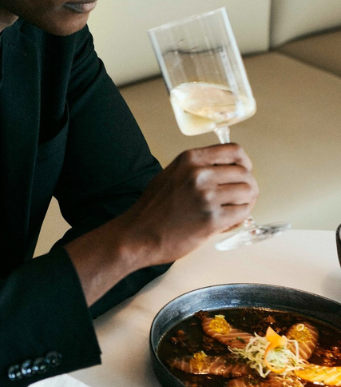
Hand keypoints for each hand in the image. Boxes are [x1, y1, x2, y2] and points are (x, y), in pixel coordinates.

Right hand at [66, 143, 257, 304]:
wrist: (138, 235)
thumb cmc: (152, 209)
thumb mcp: (170, 174)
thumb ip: (196, 168)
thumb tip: (226, 169)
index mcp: (189, 159)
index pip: (234, 151)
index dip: (244, 163)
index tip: (244, 172)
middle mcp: (199, 174)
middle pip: (244, 173)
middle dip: (246, 187)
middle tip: (239, 199)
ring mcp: (206, 196)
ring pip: (248, 192)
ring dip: (245, 203)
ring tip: (232, 211)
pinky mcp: (212, 219)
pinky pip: (242, 213)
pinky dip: (238, 219)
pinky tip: (225, 223)